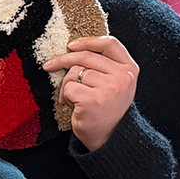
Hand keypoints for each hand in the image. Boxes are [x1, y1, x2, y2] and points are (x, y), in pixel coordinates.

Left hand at [42, 36, 138, 151]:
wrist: (107, 137)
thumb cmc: (105, 108)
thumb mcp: (113, 83)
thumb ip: (104, 66)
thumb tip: (74, 49)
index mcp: (130, 69)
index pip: (111, 44)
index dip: (88, 42)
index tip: (71, 46)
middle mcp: (123, 77)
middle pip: (86, 56)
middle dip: (63, 60)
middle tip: (49, 66)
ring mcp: (110, 88)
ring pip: (75, 72)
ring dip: (66, 85)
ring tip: (72, 98)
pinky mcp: (94, 99)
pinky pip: (69, 87)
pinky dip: (65, 96)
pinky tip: (72, 105)